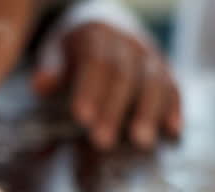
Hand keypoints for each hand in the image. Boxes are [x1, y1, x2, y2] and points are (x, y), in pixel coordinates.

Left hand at [32, 0, 180, 149]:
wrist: (108, 27)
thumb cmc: (77, 51)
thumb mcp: (58, 54)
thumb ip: (53, 71)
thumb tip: (40, 85)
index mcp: (96, 35)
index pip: (95, 62)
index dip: (90, 90)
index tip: (82, 118)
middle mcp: (127, 42)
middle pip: (124, 76)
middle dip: (114, 110)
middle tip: (103, 141)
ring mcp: (149, 55)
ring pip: (153, 81)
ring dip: (148, 113)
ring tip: (141, 142)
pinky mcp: (165, 70)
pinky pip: (173, 86)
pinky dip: (174, 108)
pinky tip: (173, 130)